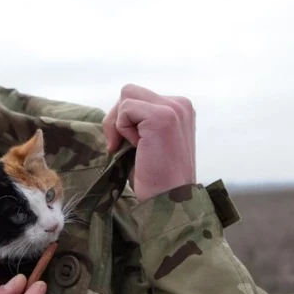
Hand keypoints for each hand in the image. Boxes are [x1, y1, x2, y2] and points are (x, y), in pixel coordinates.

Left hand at [102, 84, 196, 200]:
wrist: (168, 201)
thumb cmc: (155, 179)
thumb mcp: (147, 142)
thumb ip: (138, 122)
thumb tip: (112, 113)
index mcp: (180, 109)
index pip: (139, 97)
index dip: (124, 121)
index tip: (130, 146)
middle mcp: (181, 104)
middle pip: (130, 92)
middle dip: (117, 118)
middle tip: (120, 147)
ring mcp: (174, 109)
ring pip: (126, 96)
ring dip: (120, 124)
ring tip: (133, 148)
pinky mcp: (162, 117)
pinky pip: (126, 109)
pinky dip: (122, 129)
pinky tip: (137, 148)